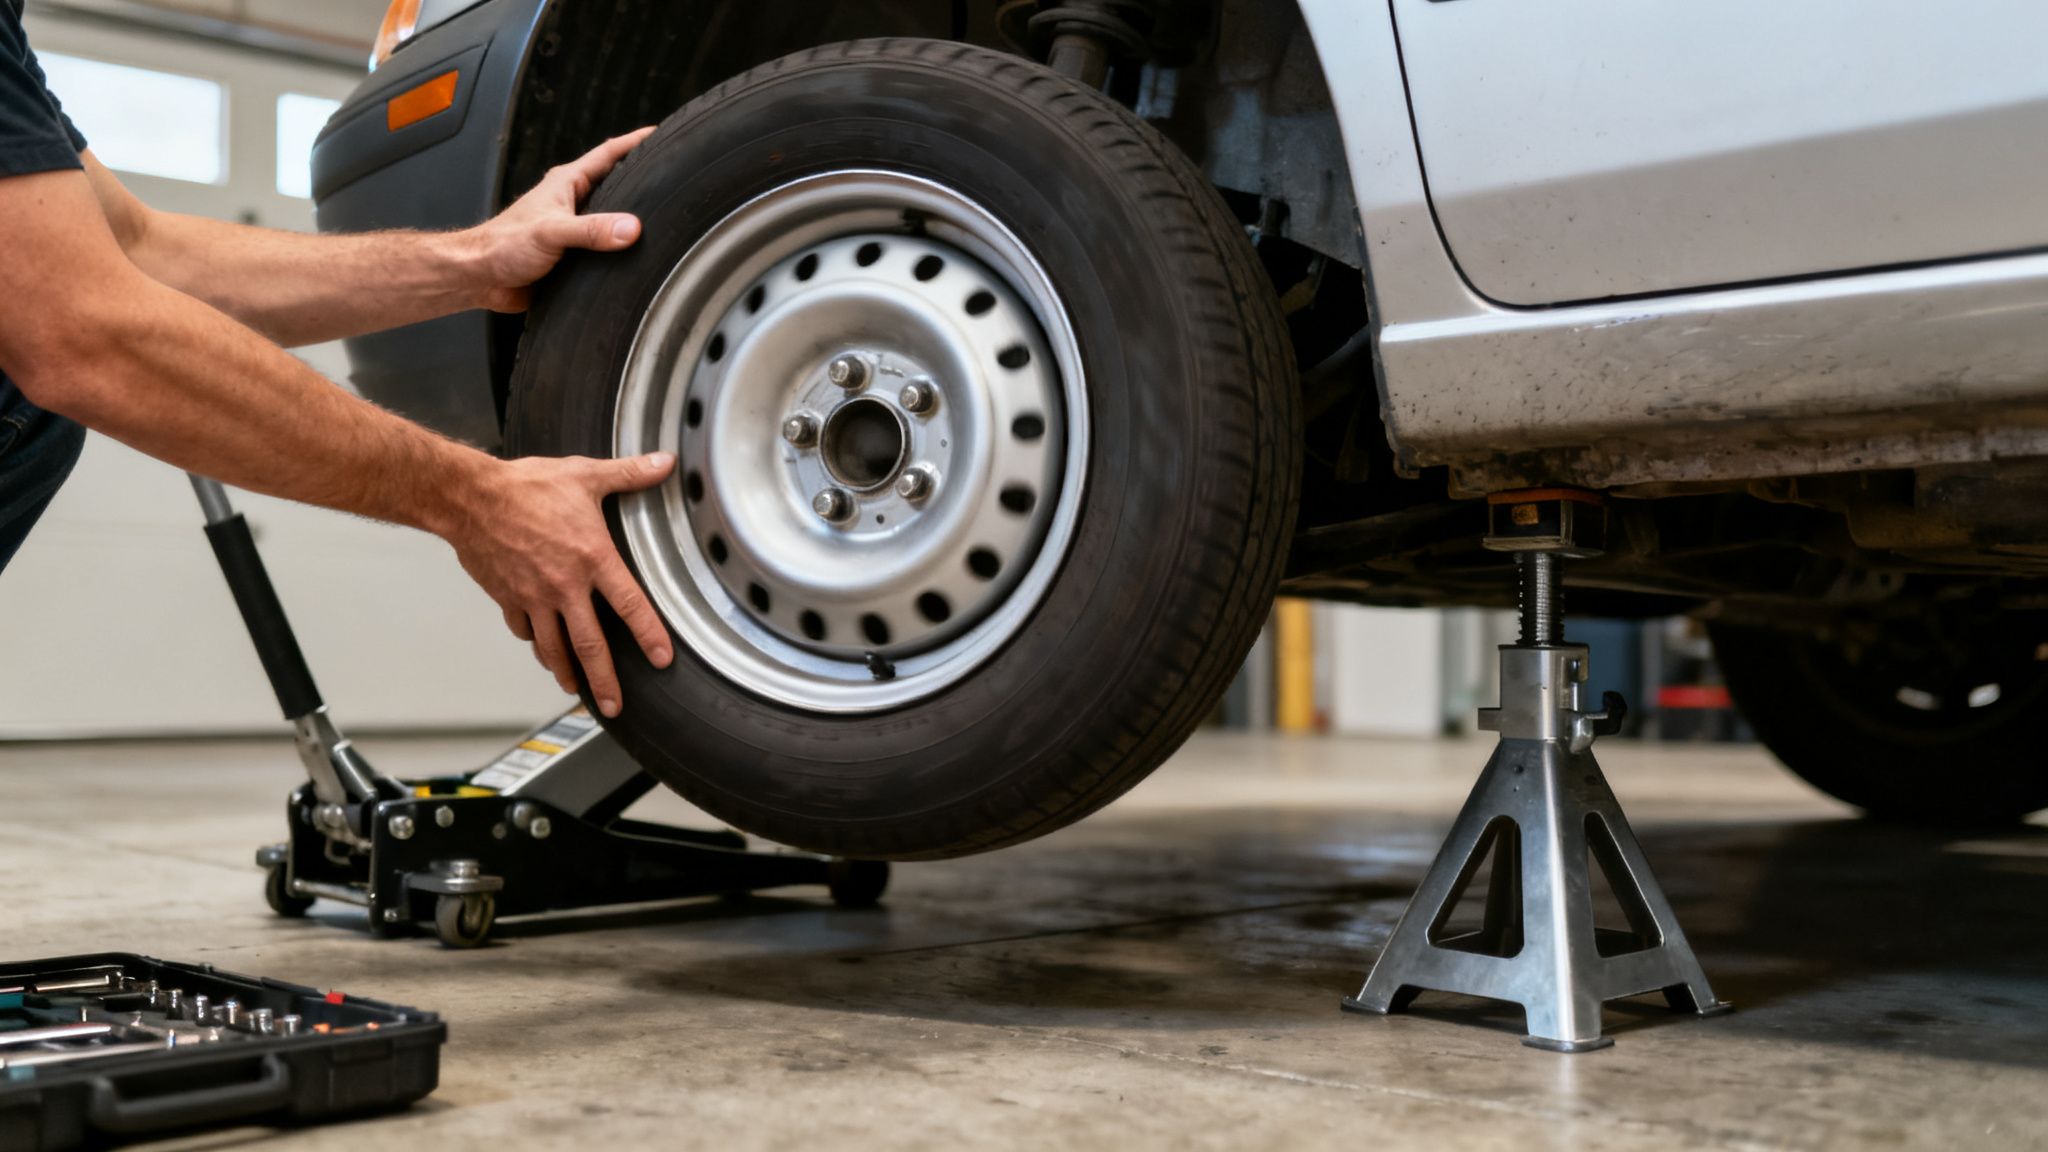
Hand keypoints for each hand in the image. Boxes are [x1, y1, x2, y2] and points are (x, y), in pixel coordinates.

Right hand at [443, 451, 676, 715]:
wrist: (468, 498)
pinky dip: (535, 643)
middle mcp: (564, 586)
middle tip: (615, 705)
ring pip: (554, 647)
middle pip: (590, 645)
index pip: (630, 605)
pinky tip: (542, 649)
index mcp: (592, 558)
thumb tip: (664, 463)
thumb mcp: (584, 474)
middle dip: (604, 681)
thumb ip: (629, 474)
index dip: (650, 635)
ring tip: (577, 690)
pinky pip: (524, 630)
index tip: (662, 659)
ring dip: (567, 672)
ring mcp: (533, 597)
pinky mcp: (508, 598)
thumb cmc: (525, 486)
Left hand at [463, 127, 656, 312]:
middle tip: (670, 174)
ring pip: (611, 216)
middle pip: (615, 183)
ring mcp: (573, 227)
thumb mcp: (551, 232)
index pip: (608, 153)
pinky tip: (636, 254)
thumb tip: (631, 228)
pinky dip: (620, 248)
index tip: (660, 134)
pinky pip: (605, 246)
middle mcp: (572, 201)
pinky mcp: (573, 254)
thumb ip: (591, 230)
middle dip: (641, 177)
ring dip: (632, 217)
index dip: (635, 141)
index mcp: (566, 184)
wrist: (481, 278)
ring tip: (662, 214)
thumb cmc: (502, 246)